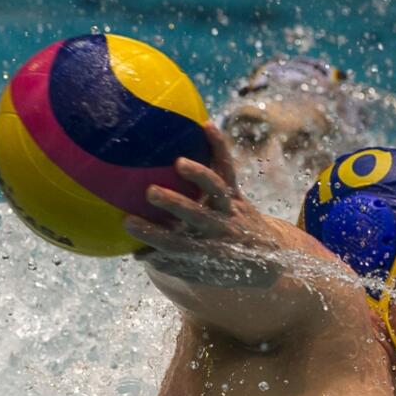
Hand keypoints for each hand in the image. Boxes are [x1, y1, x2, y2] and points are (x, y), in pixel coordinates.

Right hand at [124, 124, 281, 287]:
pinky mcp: (236, 192)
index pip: (174, 244)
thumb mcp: (198, 271)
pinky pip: (228, 167)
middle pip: (196, 216)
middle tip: (151, 192)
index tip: (127, 223)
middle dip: (175, 204)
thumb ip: (168, 263)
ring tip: (179, 163)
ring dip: (199, 176)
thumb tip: (134, 253)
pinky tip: (206, 125)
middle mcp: (219, 229)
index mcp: (204, 250)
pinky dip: (219, 147)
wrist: (267, 257)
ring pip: (216, 189)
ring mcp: (230, 209)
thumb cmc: (221, 264)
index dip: (151, 235)